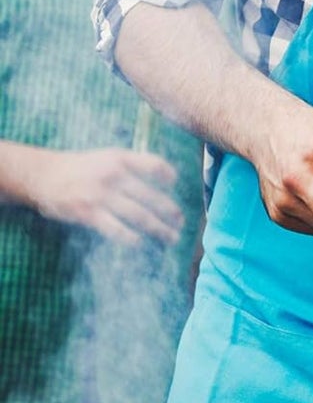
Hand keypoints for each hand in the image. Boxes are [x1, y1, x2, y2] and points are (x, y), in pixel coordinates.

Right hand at [29, 147, 185, 246]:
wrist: (42, 175)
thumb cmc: (80, 168)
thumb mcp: (106, 157)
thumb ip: (132, 165)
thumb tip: (165, 179)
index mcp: (120, 158)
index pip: (154, 165)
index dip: (169, 175)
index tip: (174, 185)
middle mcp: (113, 175)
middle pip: (151, 197)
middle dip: (170, 213)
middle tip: (181, 223)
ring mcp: (101, 194)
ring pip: (139, 215)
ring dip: (159, 229)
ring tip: (170, 238)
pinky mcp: (87, 213)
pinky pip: (116, 229)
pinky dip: (131, 238)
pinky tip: (140, 244)